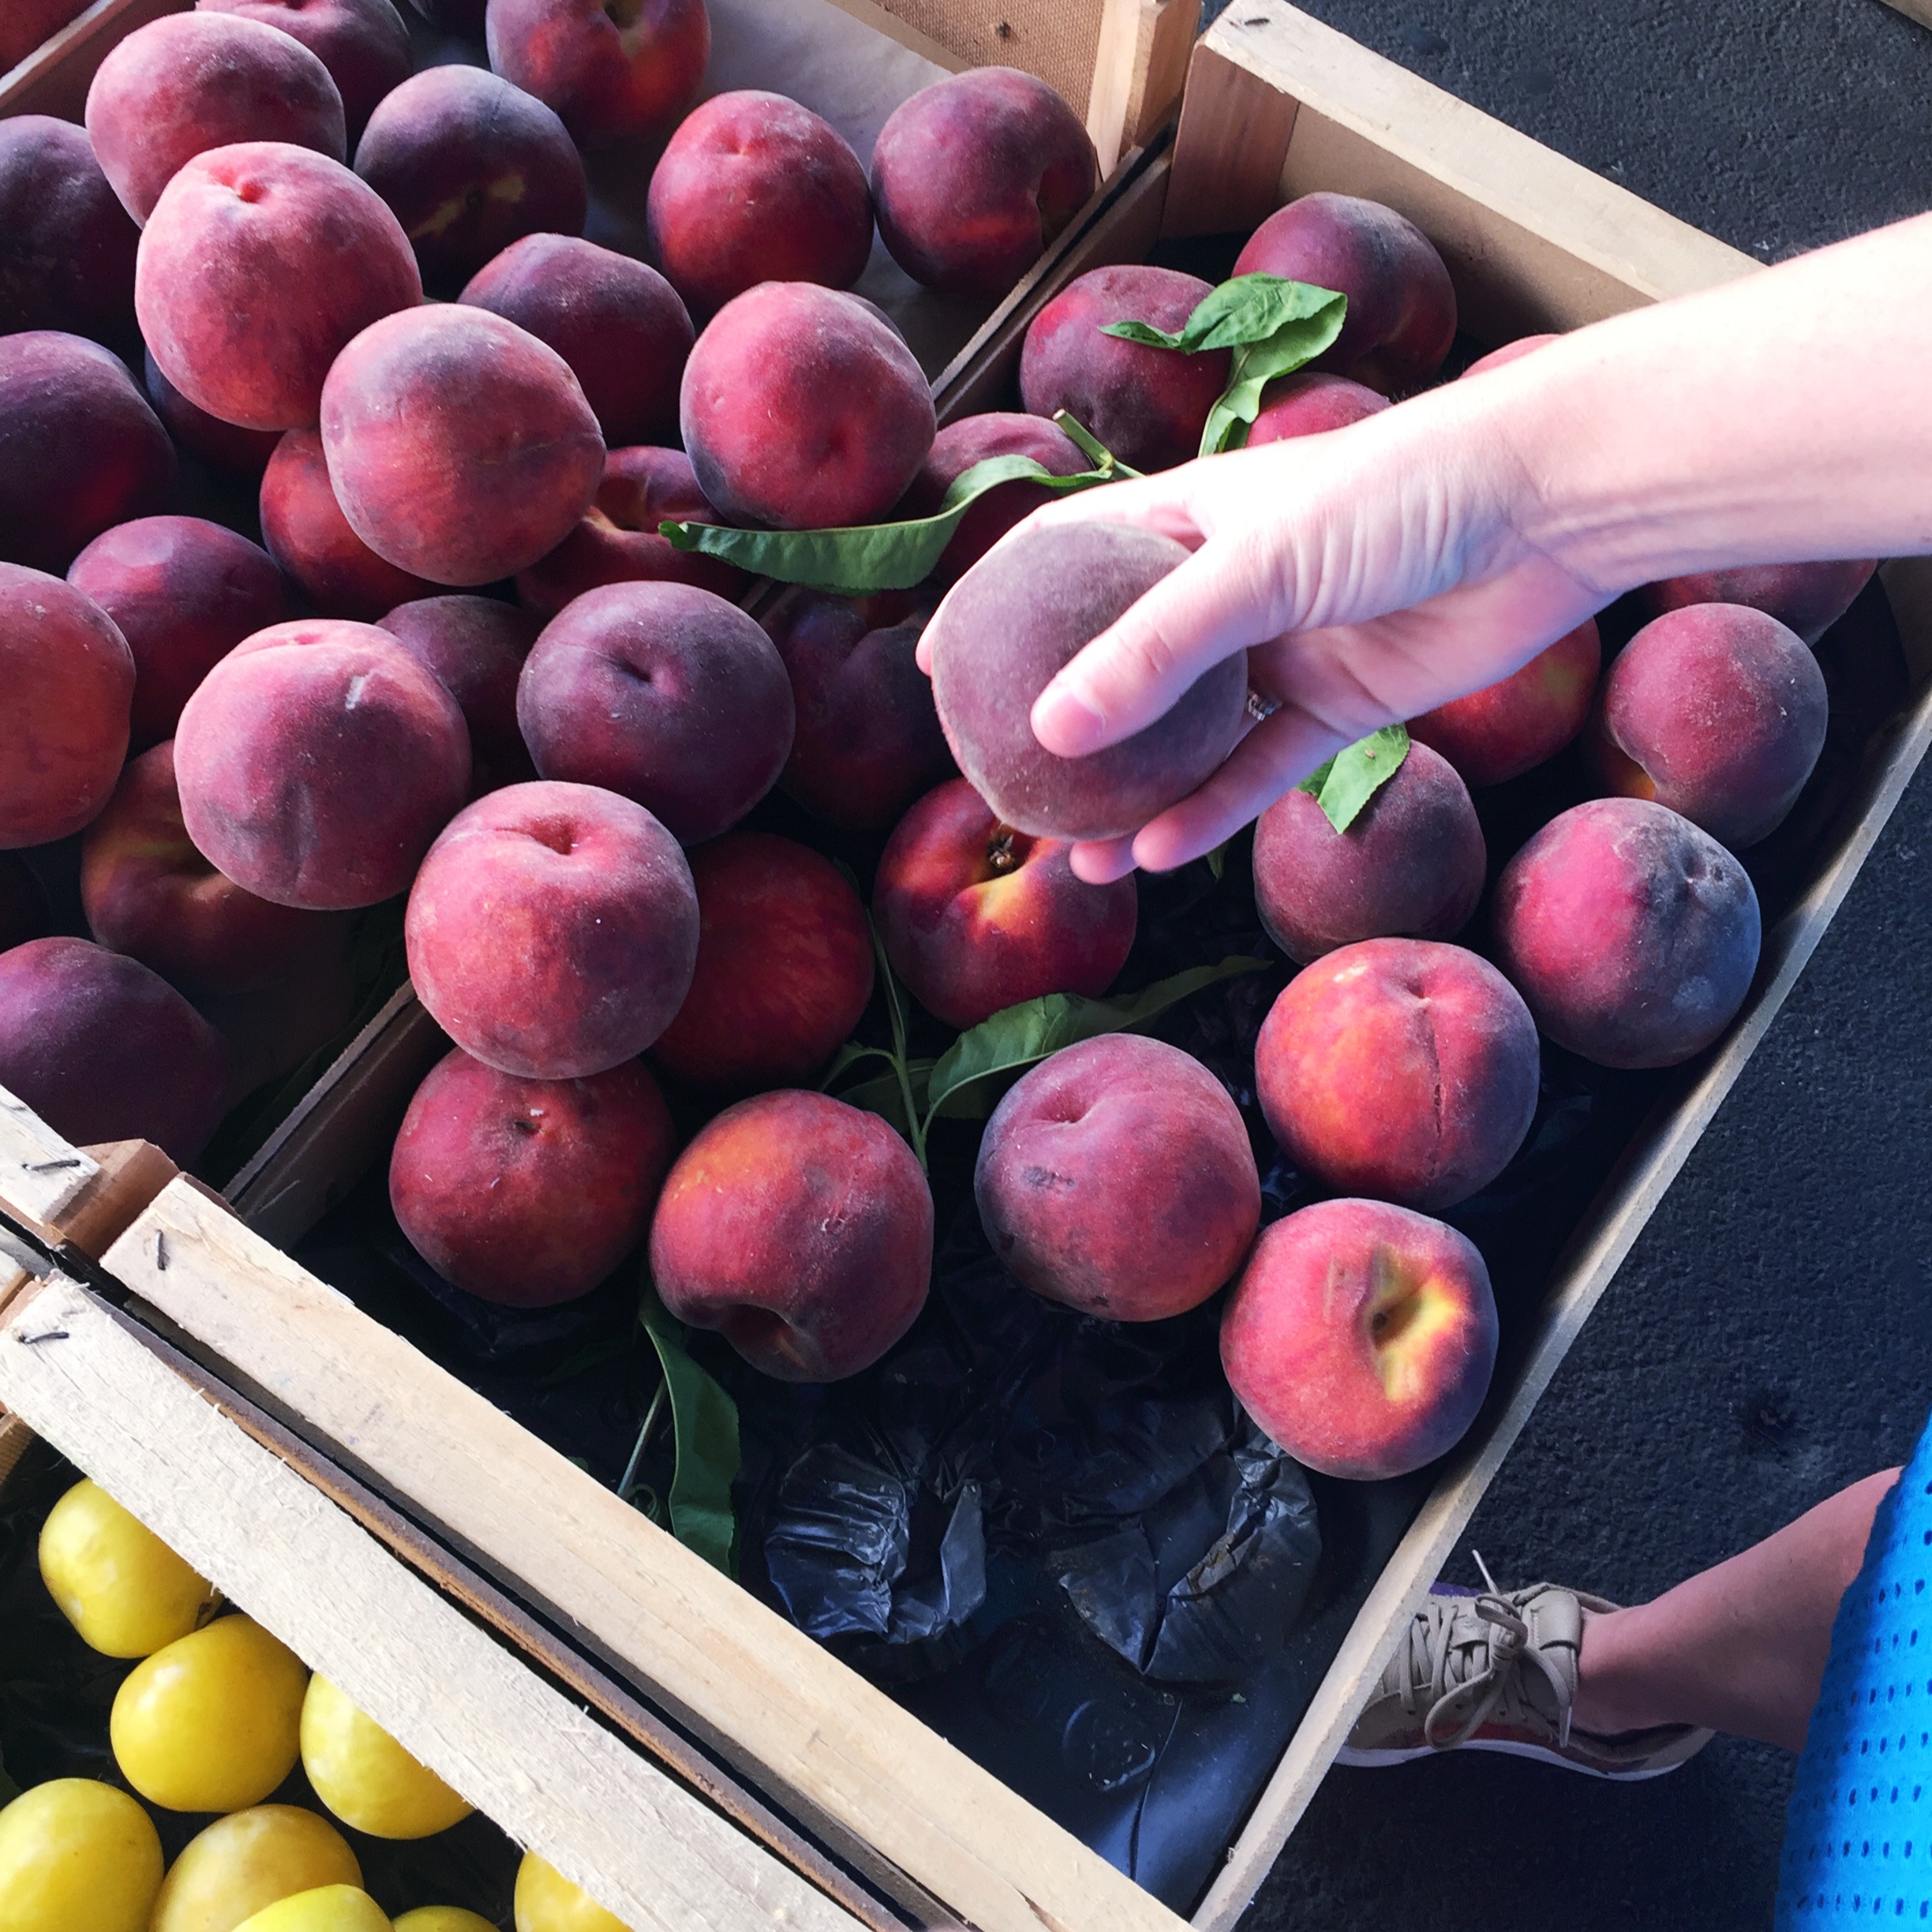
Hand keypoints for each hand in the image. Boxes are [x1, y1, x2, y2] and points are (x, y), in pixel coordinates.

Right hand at [911, 211, 1931, 883]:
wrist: (1548, 510)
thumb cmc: (1400, 494)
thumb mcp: (1256, 566)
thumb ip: (1154, 650)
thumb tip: (1050, 728)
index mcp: (1190, 520)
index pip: (1064, 558)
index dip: (996, 607)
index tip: (938, 663)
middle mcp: (1229, 585)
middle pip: (1120, 666)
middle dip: (1063, 732)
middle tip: (1004, 791)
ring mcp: (1284, 648)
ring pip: (1187, 737)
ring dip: (1133, 797)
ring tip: (1079, 857)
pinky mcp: (1343, 704)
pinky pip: (1260, 770)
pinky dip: (1212, 812)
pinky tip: (1160, 854)